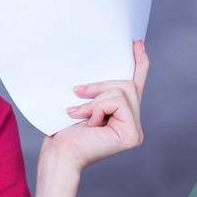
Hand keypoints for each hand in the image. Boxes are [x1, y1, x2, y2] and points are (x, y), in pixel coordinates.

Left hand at [41, 39, 148, 172]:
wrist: (58, 153)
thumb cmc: (64, 131)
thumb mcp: (82, 101)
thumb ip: (97, 90)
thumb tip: (104, 66)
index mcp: (123, 115)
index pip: (136, 85)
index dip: (138, 63)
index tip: (136, 43)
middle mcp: (134, 123)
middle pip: (128, 84)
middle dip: (100, 86)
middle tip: (76, 92)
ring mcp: (135, 130)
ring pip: (123, 91)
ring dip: (95, 99)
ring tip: (77, 113)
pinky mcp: (132, 135)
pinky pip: (118, 102)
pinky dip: (98, 107)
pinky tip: (88, 123)